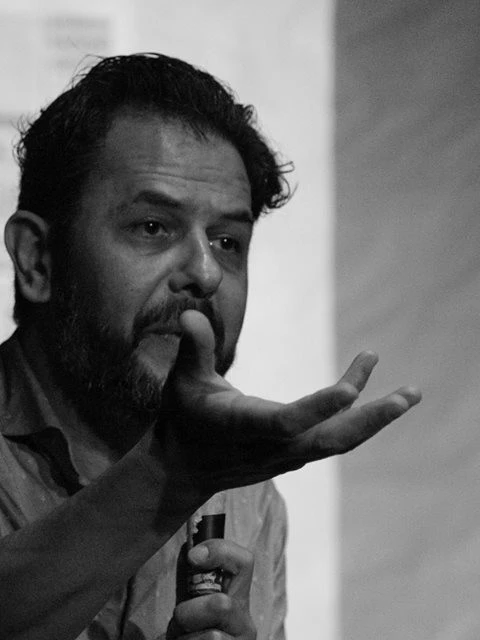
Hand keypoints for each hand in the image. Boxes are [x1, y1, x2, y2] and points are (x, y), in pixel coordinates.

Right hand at [156, 310, 420, 496]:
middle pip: (330, 439)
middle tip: (408, 397)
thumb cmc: (183, 418)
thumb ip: (194, 348)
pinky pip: (332, 436)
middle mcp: (272, 446)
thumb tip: (190, 313)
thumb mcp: (182, 381)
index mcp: (244, 427)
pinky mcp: (294, 452)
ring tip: (409, 394)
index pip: (287, 422)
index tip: (351, 390)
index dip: (318, 408)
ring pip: (339, 439)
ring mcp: (287, 454)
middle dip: (371, 419)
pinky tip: (372, 393)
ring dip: (374, 417)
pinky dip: (356, 417)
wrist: (185, 468)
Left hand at [166, 539, 255, 639]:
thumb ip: (196, 582)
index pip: (244, 561)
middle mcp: (245, 621)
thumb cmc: (188, 632)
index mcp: (237, 598)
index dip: (220, 551)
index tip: (192, 557)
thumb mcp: (192, 603)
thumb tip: (190, 551)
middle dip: (188, 614)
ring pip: (212, 638)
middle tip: (179, 623)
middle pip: (222, 605)